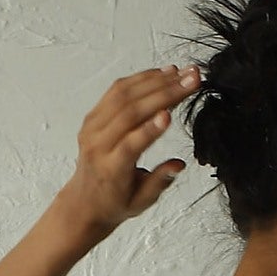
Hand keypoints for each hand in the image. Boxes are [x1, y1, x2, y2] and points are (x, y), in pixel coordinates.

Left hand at [60, 65, 200, 235]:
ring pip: (124, 95)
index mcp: (110, 170)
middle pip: (130, 112)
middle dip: (164, 94)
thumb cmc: (116, 202)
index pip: (129, 145)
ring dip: (156, 81)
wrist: (85, 201)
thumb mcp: (141, 202)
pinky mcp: (94, 114)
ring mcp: (93, 127)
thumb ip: (159, 182)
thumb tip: (178, 164)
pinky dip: (141, 79)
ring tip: (183, 73)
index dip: (149, 129)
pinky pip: (117, 90)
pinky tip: (163, 73)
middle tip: (191, 81)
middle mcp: (98, 145)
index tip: (169, 115)